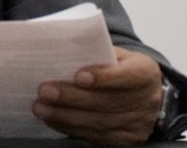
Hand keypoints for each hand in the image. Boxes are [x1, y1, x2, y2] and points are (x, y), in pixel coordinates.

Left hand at [32, 47, 162, 143]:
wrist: (146, 94)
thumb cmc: (121, 67)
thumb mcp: (117, 53)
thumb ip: (96, 51)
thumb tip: (62, 47)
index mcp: (145, 73)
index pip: (127, 76)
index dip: (103, 77)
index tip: (78, 76)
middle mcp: (146, 100)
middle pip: (106, 102)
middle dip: (72, 97)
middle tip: (45, 91)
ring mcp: (137, 123)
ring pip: (98, 122)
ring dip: (65, 115)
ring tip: (40, 107)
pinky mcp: (126, 139)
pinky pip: (95, 136)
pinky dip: (69, 127)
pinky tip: (52, 119)